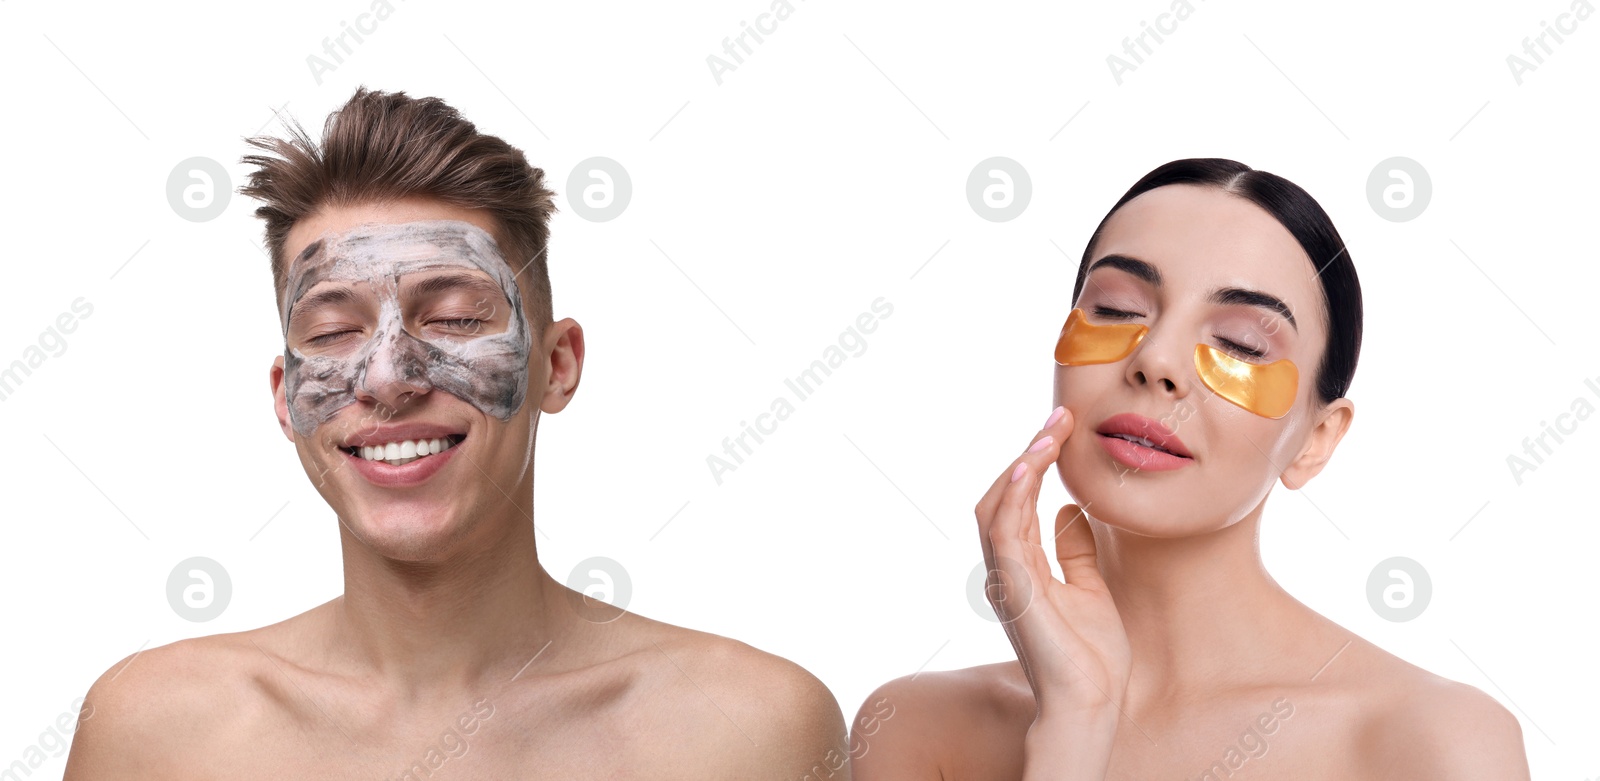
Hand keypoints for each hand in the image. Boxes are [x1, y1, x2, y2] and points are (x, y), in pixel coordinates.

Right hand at [974, 406, 1131, 728]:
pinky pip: (1005, 527)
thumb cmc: (1092, 657)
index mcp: (1022, 568)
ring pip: (998, 504)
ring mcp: (1006, 577)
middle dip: (1029, 451)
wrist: (1091, 703)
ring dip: (1024, 462)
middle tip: (1060, 417)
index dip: (1037, 461)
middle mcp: (1006, 568)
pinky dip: (1016, 492)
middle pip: (1003, 494)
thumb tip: (1070, 510)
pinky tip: (1036, 463)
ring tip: (1052, 431)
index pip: (1020, 501)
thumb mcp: (1090, 588)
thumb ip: (1075, 550)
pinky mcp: (1014, 586)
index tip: (1064, 427)